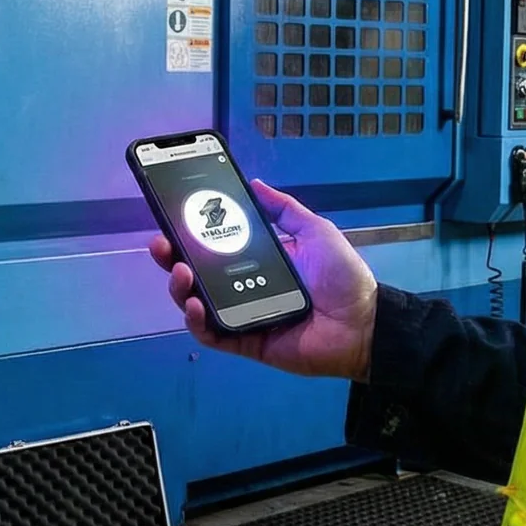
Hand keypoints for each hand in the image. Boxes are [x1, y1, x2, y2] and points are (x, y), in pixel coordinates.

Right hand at [147, 178, 377, 381]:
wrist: (364, 322)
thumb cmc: (342, 276)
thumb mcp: (315, 231)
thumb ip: (284, 209)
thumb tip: (255, 183)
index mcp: (257, 261)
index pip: (214, 248)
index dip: (190, 235)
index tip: (172, 219)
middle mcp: (244, 288)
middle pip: (197, 275)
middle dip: (172, 260)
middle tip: (162, 245)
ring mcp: (243, 316)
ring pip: (198, 304)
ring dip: (181, 288)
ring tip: (180, 272)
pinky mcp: (246, 342)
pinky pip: (214, 334)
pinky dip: (198, 322)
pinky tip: (195, 305)